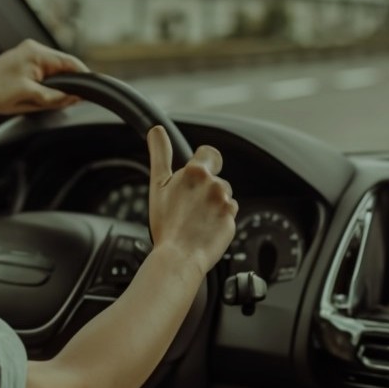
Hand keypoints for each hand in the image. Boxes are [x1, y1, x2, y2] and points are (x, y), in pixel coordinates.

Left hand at [0, 39, 87, 115]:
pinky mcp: (21, 65)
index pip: (71, 62)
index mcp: (36, 52)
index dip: (84, 77)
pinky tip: (35, 98)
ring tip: (40, 101)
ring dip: (53, 88)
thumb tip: (76, 97)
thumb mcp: (29, 97)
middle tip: (66, 102)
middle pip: (62, 68)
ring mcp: (26, 56)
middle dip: (66, 86)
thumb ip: (55, 97)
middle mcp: (32, 50)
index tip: (92, 91)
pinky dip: (43, 87)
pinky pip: (41, 76)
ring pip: (52, 74)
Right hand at [146, 125, 237, 273]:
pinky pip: (227, 215)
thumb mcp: (157, 184)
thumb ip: (160, 153)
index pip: (209, 153)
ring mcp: (226, 203)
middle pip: (215, 178)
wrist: (179, 257)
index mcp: (196, 172)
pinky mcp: (232, 221)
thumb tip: (156, 130)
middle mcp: (215, 184)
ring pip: (222, 197)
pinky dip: (219, 220)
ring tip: (195, 220)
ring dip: (213, 205)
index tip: (196, 174)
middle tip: (189, 205)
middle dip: (206, 188)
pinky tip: (204, 229)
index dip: (203, 161)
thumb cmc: (166, 224)